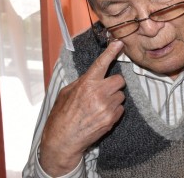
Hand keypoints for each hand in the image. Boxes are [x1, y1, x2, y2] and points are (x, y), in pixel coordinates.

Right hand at [39, 40, 125, 175]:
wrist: (63, 141)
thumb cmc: (61, 116)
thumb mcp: (66, 93)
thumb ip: (81, 82)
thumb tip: (92, 76)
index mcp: (86, 84)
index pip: (102, 63)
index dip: (111, 52)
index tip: (119, 43)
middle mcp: (98, 93)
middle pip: (119, 80)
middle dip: (114, 84)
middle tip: (104, 90)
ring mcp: (106, 107)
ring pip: (121, 95)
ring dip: (114, 98)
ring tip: (99, 106)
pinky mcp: (111, 119)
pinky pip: (121, 109)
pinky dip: (114, 110)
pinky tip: (102, 115)